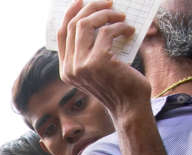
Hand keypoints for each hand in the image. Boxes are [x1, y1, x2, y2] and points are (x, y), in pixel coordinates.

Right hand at [58, 0, 149, 117]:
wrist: (130, 107)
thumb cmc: (118, 85)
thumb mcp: (98, 68)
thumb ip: (91, 50)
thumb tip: (98, 17)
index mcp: (66, 70)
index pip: (61, 35)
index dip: (70, 14)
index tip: (82, 0)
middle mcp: (70, 68)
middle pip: (74, 25)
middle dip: (92, 8)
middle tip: (109, 3)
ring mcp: (81, 66)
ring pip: (86, 24)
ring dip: (106, 14)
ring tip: (121, 15)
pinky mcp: (97, 62)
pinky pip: (107, 32)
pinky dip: (121, 26)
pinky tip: (130, 30)